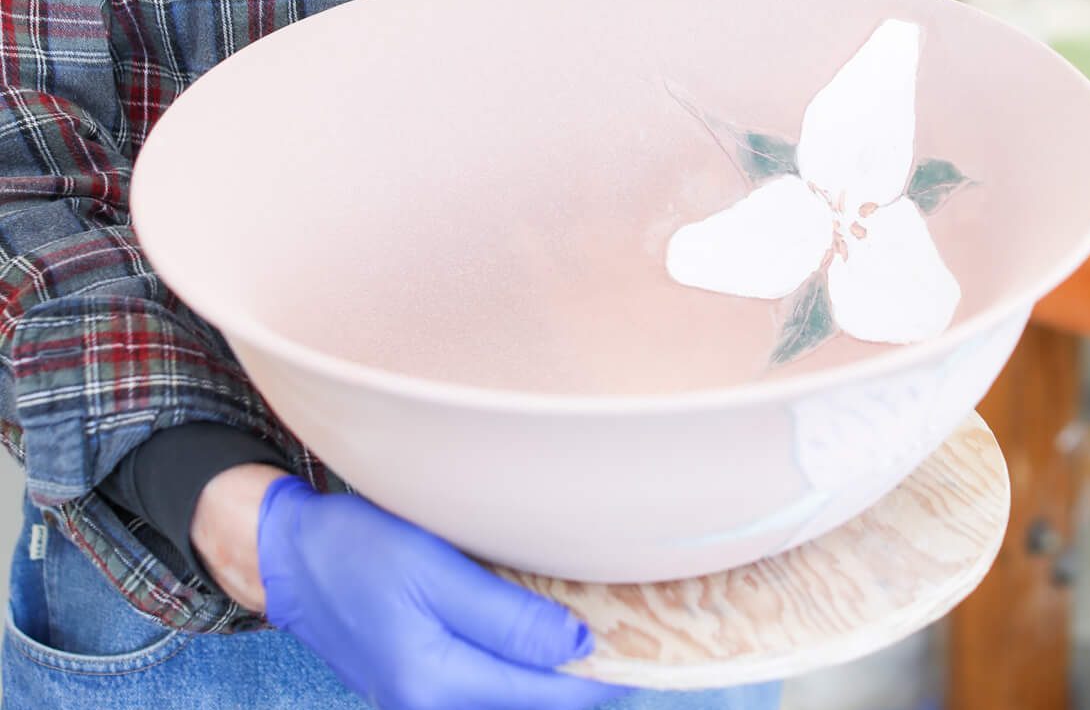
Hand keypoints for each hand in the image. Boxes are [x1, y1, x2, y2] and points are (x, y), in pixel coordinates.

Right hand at [244, 472, 625, 708]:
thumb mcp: (435, 569)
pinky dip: (517, 673)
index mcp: (435, 683)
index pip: (543, 695)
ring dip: (550, 679)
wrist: (288, 558)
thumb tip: (578, 650)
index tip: (646, 649)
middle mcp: (428, 708)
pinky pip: (483, 691)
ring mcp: (419, 703)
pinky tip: (540, 641)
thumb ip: (507, 617)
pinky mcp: (415, 688)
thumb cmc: (356, 549)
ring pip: (508, 702)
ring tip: (598, 640)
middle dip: (580, 682)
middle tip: (633, 640)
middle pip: (529, 707)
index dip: (599, 678)